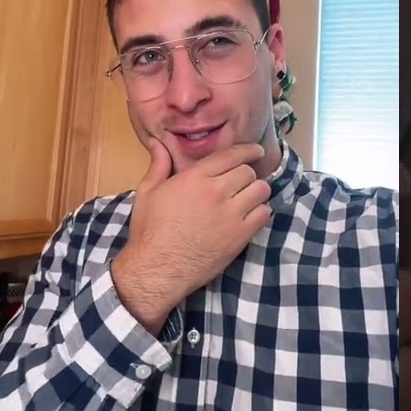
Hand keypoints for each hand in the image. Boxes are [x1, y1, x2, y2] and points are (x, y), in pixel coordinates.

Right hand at [112, 139, 272, 332]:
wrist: (157, 268)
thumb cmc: (149, 231)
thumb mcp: (147, 193)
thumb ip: (158, 165)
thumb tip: (156, 141)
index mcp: (194, 177)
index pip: (231, 156)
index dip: (247, 151)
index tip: (256, 151)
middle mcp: (216, 191)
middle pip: (247, 172)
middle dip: (246, 174)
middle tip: (242, 182)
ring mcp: (231, 214)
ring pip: (260, 191)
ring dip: (257, 192)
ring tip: (249, 198)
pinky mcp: (240, 236)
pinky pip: (264, 214)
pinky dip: (260, 212)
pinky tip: (251, 216)